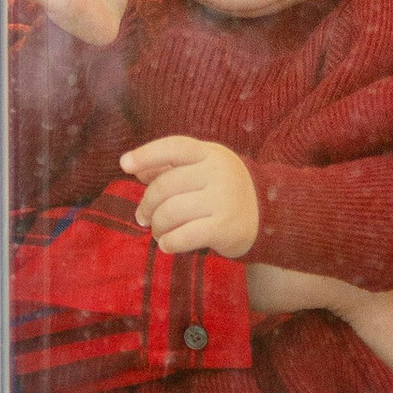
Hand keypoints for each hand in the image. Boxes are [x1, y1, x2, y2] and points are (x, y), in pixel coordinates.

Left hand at [126, 134, 259, 255]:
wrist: (268, 217)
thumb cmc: (223, 192)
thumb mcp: (202, 170)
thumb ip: (170, 167)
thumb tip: (134, 167)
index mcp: (210, 154)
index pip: (174, 147)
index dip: (147, 154)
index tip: (124, 164)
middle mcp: (219, 172)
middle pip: (166, 184)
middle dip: (147, 204)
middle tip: (143, 217)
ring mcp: (224, 199)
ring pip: (172, 211)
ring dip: (157, 226)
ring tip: (157, 232)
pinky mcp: (226, 227)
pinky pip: (185, 235)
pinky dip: (170, 242)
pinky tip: (168, 244)